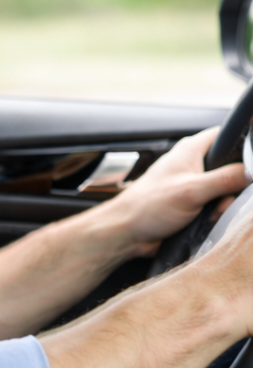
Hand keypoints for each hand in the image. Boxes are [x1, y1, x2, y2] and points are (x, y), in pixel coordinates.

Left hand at [105, 128, 247, 256]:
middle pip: (233, 166)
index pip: (226, 135)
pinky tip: (207, 220)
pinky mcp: (194, 202)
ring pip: (228, 189)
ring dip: (225, 203)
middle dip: (235, 185)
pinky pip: (217, 205)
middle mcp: (193, 164)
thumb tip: (251, 171)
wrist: (128, 232)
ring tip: (212, 212)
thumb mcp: (191, 191)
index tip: (249, 164)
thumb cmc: (147, 206)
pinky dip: (217, 213)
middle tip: (223, 198)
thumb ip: (225, 179)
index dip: (243, 144)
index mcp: (191, 150)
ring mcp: (194, 184)